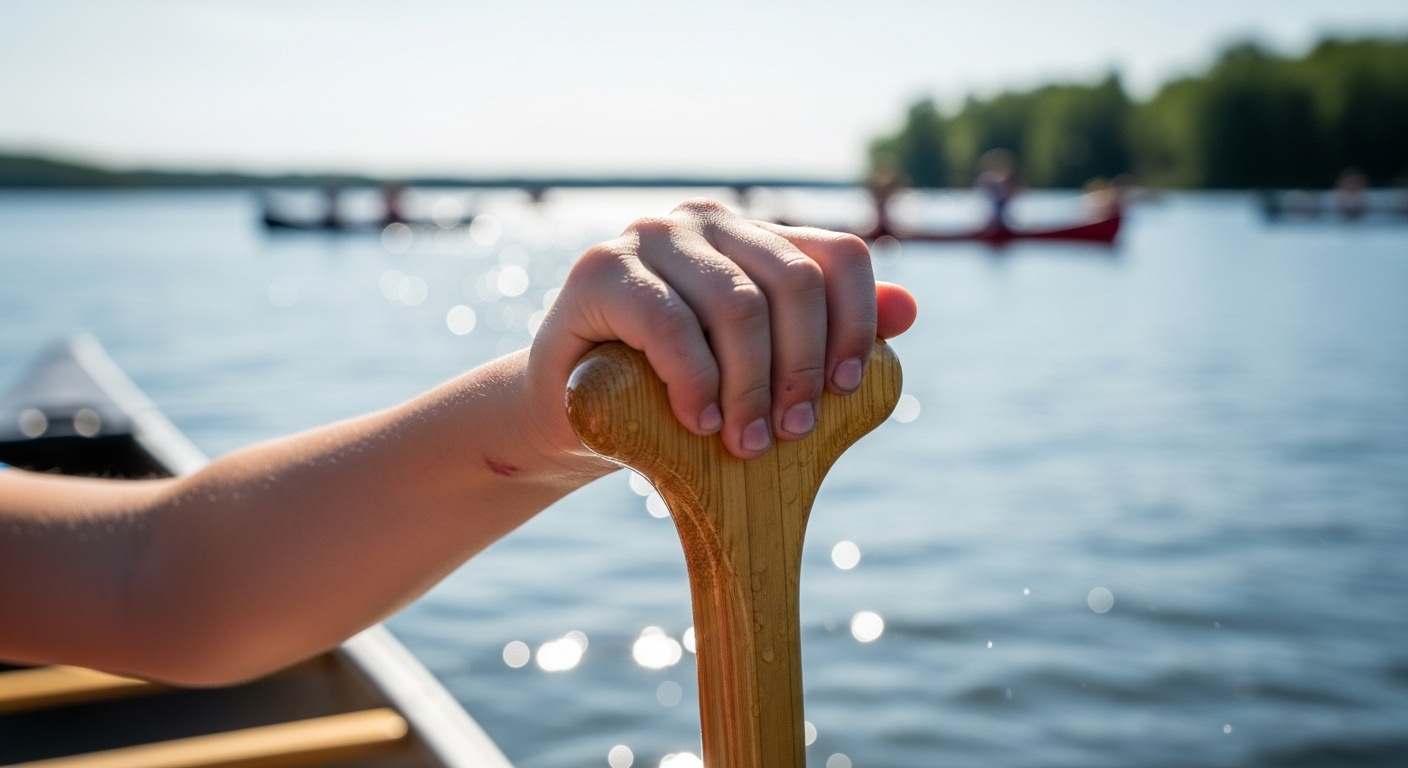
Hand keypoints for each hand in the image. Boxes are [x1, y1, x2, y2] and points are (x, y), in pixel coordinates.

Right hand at [527, 198, 916, 461]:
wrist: (570, 411)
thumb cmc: (671, 392)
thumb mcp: (756, 369)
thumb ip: (824, 337)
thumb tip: (911, 308)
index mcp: (754, 236)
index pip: (838, 256)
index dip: (857, 323)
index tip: (846, 390)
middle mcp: (707, 220)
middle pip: (794, 283)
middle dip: (802, 369)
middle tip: (790, 434)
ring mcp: (651, 236)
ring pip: (738, 305)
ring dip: (751, 386)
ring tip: (746, 444)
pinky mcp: (601, 270)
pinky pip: (671, 323)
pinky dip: (695, 381)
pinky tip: (700, 422)